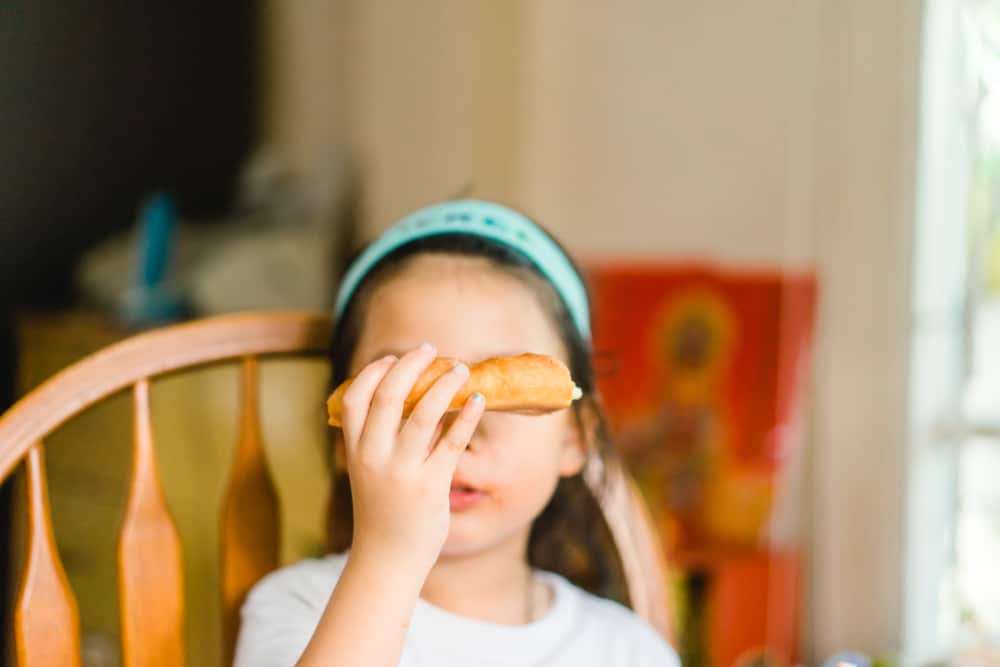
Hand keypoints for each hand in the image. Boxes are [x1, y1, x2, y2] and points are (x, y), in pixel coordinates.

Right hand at [340, 343, 485, 574]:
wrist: (386, 558)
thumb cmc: (382, 509)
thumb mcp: (371, 470)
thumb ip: (385, 437)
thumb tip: (416, 398)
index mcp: (355, 449)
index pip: (356, 397)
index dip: (374, 372)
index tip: (394, 358)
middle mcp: (374, 456)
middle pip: (389, 396)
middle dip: (411, 365)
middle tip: (431, 349)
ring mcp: (402, 471)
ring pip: (424, 413)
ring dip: (444, 384)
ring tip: (462, 369)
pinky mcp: (431, 486)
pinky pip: (452, 442)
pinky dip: (466, 416)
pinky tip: (477, 400)